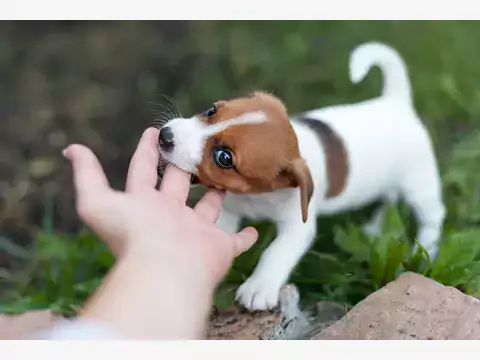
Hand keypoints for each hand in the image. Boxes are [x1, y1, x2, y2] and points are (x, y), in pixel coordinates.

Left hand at [63, 127, 257, 283]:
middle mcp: (170, 216)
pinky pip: (236, 241)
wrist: (166, 271)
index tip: (155, 131)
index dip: (146, 150)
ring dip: (214, 194)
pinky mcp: (219, 247)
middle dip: (183, 164)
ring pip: (208, 208)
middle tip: (193, 144)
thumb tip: (71, 149)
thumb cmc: (134, 236)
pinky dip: (246, 237)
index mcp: (145, 204)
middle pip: (177, 184)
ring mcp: (195, 232)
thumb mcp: (98, 201)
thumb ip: (87, 174)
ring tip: (221, 175)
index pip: (144, 170)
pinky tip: (254, 229)